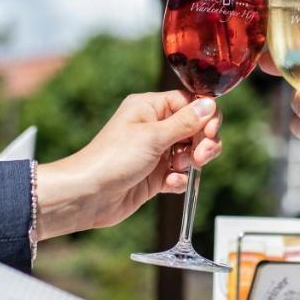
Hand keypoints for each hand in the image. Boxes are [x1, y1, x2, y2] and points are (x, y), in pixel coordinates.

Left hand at [34, 92, 220, 238]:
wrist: (89, 195)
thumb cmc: (113, 158)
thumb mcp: (153, 136)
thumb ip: (185, 122)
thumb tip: (210, 104)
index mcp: (150, 108)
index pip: (190, 103)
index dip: (205, 117)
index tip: (210, 132)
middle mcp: (154, 127)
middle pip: (195, 129)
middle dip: (203, 143)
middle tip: (200, 156)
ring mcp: (156, 153)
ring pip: (191, 153)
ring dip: (192, 162)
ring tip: (179, 169)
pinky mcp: (155, 176)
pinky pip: (180, 175)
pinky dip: (179, 180)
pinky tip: (169, 184)